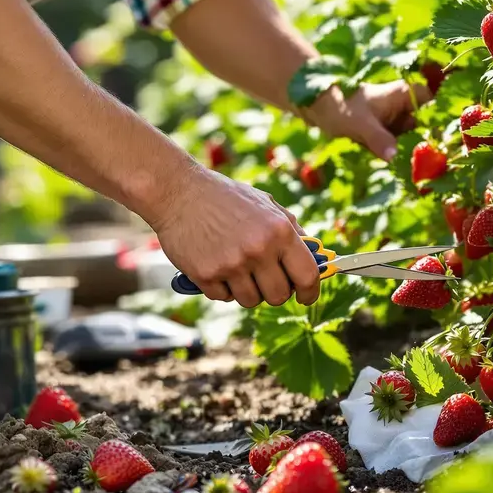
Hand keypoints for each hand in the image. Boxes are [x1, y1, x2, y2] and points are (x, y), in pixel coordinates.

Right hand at [149, 165, 321, 307]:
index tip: (306, 297)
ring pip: (251, 300)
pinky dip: (221, 287)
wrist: (177, 192)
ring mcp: (231, 264)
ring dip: (246, 289)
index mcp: (279, 231)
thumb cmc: (225, 197)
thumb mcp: (265, 203)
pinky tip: (215, 264)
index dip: (310, 292)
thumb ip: (291, 229)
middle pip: (279, 296)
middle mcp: (258, 249)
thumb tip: (314, 256)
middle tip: (263, 277)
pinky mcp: (206, 275)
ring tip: (235, 265)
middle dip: (274, 291)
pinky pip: (223, 297)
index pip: (307, 275)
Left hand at [301, 81, 432, 161]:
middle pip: (428, 127)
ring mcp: (398, 121)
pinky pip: (402, 147)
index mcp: (405, 95)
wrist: (319, 108)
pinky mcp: (389, 133)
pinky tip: (405, 171)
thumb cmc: (341, 107)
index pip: (436, 106)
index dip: (443, 123)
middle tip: (435, 168)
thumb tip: (394, 157)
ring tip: (422, 174)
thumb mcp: (361, 125)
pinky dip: (402, 157)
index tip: (446, 144)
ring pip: (416, 139)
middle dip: (430, 145)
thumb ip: (379, 139)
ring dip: (416, 154)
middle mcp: (406, 107)